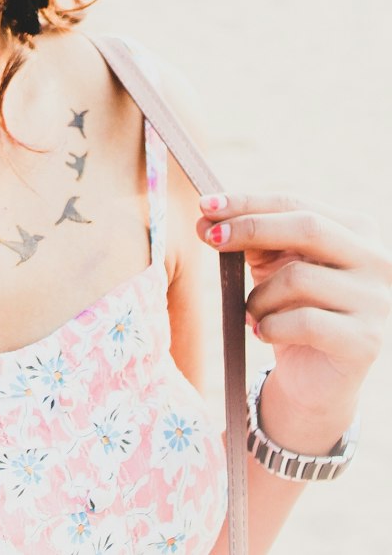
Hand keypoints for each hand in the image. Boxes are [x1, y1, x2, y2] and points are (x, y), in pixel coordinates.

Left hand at [197, 192, 391, 425]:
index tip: (206, 205)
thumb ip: (247, 237)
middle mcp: (377, 259)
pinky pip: (305, 322)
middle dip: (251, 228)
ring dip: (259, 295)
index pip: (297, 203)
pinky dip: (271, 325)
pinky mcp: (366, 341)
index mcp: (356, 229)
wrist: (314, 379)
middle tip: (211, 239)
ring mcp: (377, 300)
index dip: (249, 202)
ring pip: (300, 278)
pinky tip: (263, 333)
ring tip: (252, 312)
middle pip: (307, 227)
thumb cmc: (291, 308)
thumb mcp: (270, 264)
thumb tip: (206, 218)